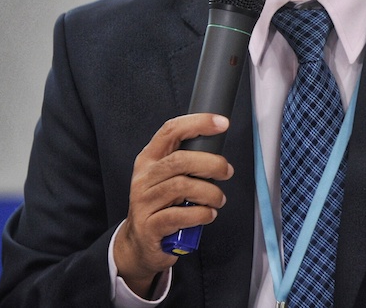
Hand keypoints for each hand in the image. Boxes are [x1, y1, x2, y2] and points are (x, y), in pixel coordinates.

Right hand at [113, 113, 233, 296]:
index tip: (222, 123)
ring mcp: (144, 201)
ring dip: (209, 192)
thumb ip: (186, 162)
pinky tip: (208, 215)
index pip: (171, 131)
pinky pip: (180, 215)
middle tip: (227, 172)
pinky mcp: (150, 226)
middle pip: (180, 159)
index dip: (198, 123)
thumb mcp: (166, 178)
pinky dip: (201, 214)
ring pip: (181, 186)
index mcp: (149, 159)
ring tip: (218, 200)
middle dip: (211, 163)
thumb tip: (217, 148)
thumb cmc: (160, 205)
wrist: (138, 243)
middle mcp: (144, 177)